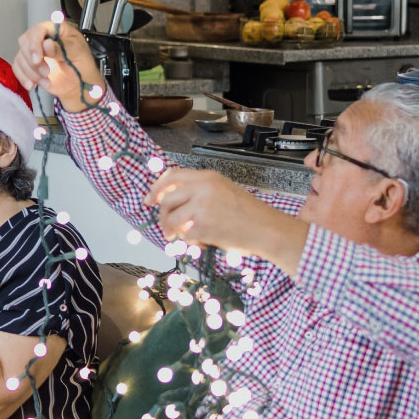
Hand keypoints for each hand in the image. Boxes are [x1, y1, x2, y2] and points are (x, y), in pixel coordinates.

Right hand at [13, 19, 102, 112]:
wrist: (78, 85)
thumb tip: (46, 43)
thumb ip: (62, 48)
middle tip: (46, 72)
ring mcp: (34, 51)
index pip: (39, 29)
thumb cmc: (81, 66)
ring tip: (46, 81)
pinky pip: (17, 68)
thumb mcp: (78, 54)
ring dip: (31, 72)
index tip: (38, 59)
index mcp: (56, 30)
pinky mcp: (28, 64)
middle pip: (25, 42)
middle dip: (33, 61)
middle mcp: (42, 38)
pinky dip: (23, 78)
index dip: (35, 43)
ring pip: (20, 57)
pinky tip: (33, 85)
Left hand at [148, 168, 308, 271]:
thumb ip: (199, 191)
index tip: (149, 200)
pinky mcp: (203, 225)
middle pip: (166, 198)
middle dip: (163, 216)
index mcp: (208, 177)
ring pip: (171, 218)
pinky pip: (183, 235)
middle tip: (169, 228)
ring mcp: (202, 206)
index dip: (156, 188)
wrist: (268, 230)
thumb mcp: (223, 191)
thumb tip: (170, 201)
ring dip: (175, 231)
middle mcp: (203, 188)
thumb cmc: (249, 214)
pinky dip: (190, 242)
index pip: (171, 176)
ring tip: (188, 236)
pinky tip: (204, 242)